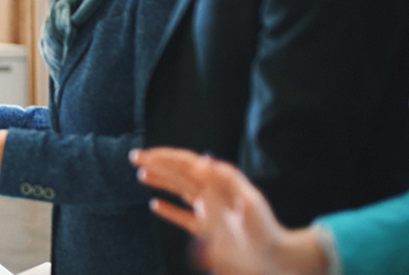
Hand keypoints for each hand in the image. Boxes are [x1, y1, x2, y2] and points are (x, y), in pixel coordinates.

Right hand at [130, 148, 327, 274]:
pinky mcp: (208, 229)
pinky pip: (183, 217)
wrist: (274, 255)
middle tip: (134, 157)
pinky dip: (168, 210)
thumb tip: (205, 160)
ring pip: (179, 190)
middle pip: (179, 173)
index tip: (147, 154)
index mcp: (219, 182)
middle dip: (157, 164)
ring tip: (141, 175)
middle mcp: (212, 192)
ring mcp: (209, 210)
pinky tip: (154, 205)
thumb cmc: (263, 229)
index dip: (166, 157)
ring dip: (160, 181)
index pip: (187, 163)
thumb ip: (225, 183)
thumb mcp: (248, 202)